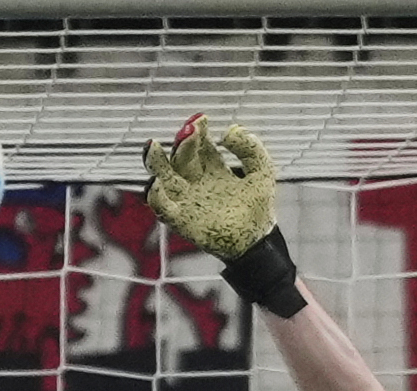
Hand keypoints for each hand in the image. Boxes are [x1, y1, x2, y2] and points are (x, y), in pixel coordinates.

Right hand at [143, 113, 277, 261]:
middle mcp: (195, 180)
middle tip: (190, 131)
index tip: (202, 120)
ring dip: (156, 159)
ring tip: (154, 146)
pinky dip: (156, 194)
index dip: (197, 129)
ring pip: (161, 174)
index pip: (199, 142)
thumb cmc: (258, 210)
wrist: (257, 244)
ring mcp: (186, 198)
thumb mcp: (262, 173)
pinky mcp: (181, 219)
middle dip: (183, 141)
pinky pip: (161, 205)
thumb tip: (229, 131)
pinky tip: (158, 183)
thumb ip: (252, 149)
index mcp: (212, 167)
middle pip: (180, 155)